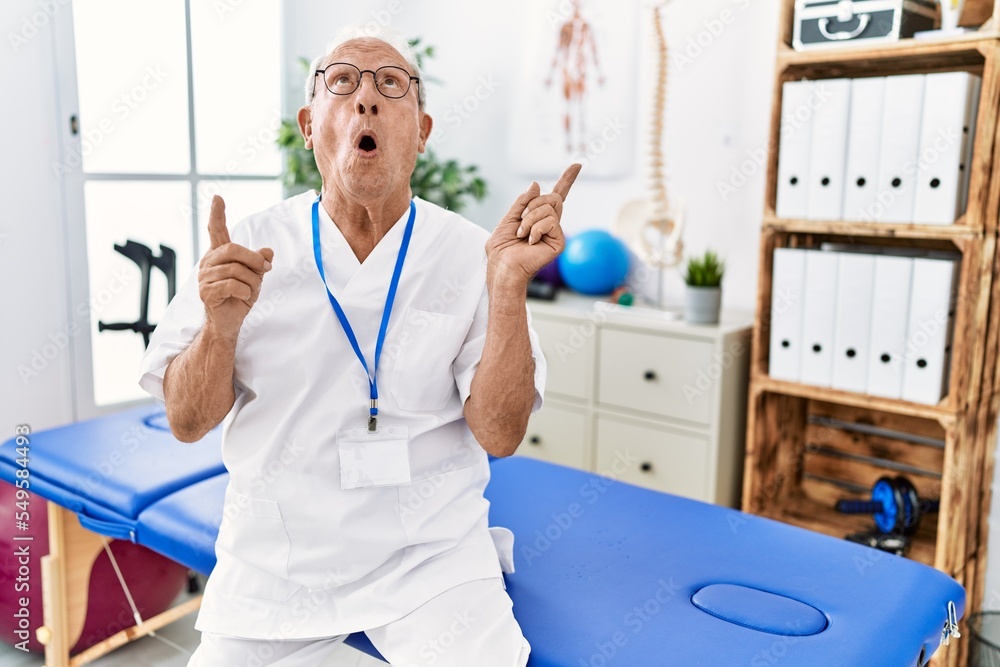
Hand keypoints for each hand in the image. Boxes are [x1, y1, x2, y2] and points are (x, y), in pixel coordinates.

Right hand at [198, 196, 273, 337]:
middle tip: (265, 269)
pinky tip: (244, 296)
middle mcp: (208, 262)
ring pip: (235, 269)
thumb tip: (268, 252)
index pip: (216, 230)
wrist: (230, 321)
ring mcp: (204, 277)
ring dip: (252, 280)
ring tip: (252, 289)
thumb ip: (259, 262)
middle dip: (253, 259)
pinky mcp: (206, 292)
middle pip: (232, 249)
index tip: (217, 198)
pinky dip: (246, 291)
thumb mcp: (255, 276)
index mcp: (219, 255)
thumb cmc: (240, 296)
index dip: (217, 214)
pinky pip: (232, 285)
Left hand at [485, 163, 580, 289]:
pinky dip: (536, 228)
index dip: (567, 180)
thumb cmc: (502, 249)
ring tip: (522, 235)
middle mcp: (550, 224)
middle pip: (553, 197)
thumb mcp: (508, 219)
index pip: (556, 196)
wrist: (503, 266)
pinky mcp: (559, 242)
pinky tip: (531, 242)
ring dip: (529, 219)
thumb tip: (536, 184)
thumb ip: (522, 202)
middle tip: (520, 223)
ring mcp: (555, 233)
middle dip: (532, 205)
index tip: (577, 165)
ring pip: (549, 208)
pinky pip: (551, 221)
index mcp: (539, 218)